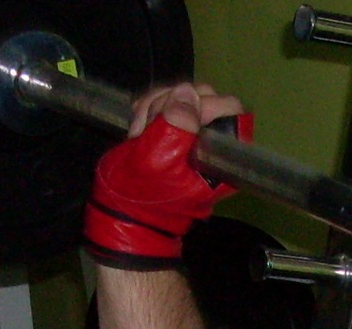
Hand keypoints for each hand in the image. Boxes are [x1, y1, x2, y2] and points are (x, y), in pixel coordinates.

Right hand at [83, 82, 251, 270]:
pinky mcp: (174, 129)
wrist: (120, 212)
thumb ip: (175, 126)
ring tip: (139, 133)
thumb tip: (188, 92)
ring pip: (181, 95)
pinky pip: (165, 102)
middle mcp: (212, 143)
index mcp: (220, 156)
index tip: (177, 114)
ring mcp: (193, 134)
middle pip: (204, 95)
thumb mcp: (156, 160)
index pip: (231, 109)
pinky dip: (147, 109)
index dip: (204, 103)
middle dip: (171, 103)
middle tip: (149, 126)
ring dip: (154, 107)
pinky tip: (137, 131)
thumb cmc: (141, 195)